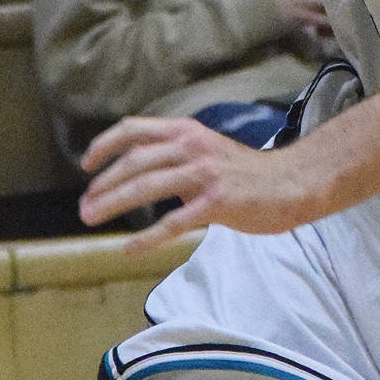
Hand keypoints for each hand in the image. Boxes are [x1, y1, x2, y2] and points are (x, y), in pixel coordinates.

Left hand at [77, 114, 317, 247]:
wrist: (293, 183)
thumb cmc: (248, 174)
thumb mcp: (207, 150)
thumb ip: (175, 155)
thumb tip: (138, 172)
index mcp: (186, 132)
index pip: (134, 130)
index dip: (104, 145)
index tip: (86, 165)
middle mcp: (192, 147)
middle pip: (134, 161)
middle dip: (102, 184)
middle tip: (85, 207)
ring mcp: (205, 174)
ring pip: (146, 186)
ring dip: (112, 203)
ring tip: (91, 219)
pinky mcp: (217, 203)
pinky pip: (173, 222)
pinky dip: (146, 237)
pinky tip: (129, 249)